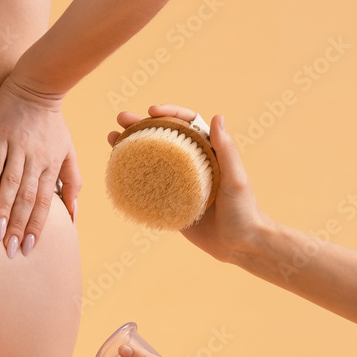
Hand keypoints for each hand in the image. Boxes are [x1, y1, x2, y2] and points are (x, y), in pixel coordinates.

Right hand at [0, 75, 80, 258]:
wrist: (37, 87)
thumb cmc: (52, 124)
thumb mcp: (68, 152)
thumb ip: (72, 182)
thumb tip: (73, 214)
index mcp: (52, 166)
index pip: (45, 203)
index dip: (37, 227)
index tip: (30, 248)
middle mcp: (37, 160)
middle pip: (28, 199)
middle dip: (20, 226)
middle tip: (11, 250)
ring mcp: (18, 148)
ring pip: (13, 185)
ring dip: (6, 210)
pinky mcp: (0, 136)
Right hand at [109, 104, 270, 262]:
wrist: (239, 245)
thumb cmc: (244, 210)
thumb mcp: (235, 178)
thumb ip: (226, 150)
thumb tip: (217, 116)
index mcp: (206, 152)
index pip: (186, 123)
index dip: (169, 113)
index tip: (151, 111)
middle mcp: (189, 163)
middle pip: (162, 137)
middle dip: (140, 125)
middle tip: (120, 119)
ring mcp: (176, 182)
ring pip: (150, 158)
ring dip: (130, 147)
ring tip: (112, 139)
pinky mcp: (167, 202)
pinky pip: (146, 186)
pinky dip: (131, 176)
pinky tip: (116, 170)